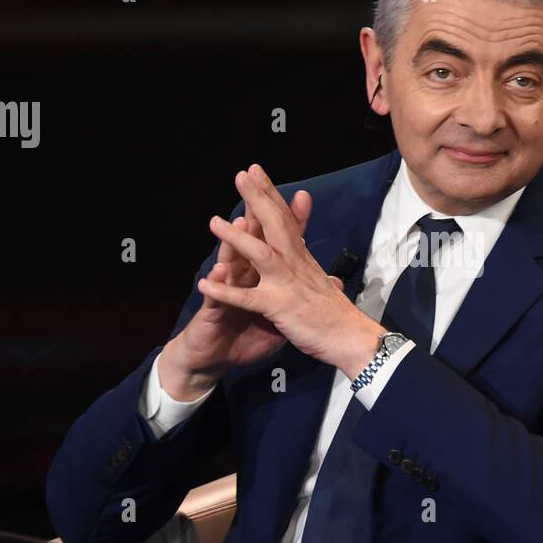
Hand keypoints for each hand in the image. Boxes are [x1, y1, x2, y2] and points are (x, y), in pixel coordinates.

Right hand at [161, 182, 314, 399]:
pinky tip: (217, 276)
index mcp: (262, 275)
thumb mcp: (281, 317)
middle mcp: (244, 276)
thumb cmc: (245, 336)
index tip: (304, 196)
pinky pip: (216, 300)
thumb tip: (330, 281)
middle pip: (251, 240)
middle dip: (255, 213)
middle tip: (255, 183)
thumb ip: (300, 295)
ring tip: (238, 222)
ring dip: (234, 243)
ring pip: (231, 263)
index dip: (291, 222)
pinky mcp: (213, 313)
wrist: (213, 359)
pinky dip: (218, 289)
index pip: (278, 244)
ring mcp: (226, 292)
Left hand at [202, 163, 385, 379]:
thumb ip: (326, 280)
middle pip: (275, 224)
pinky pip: (247, 298)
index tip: (257, 172)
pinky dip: (225, 292)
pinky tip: (205, 284)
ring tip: (214, 222)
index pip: (286, 219)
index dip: (270, 194)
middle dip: (257, 198)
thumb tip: (332, 279)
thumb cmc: (339, 318)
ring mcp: (286, 283)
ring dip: (236, 237)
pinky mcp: (278, 306)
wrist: (351, 339)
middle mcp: (295, 264)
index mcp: (302, 259)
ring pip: (259, 253)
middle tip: (242, 174)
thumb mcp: (330, 293)